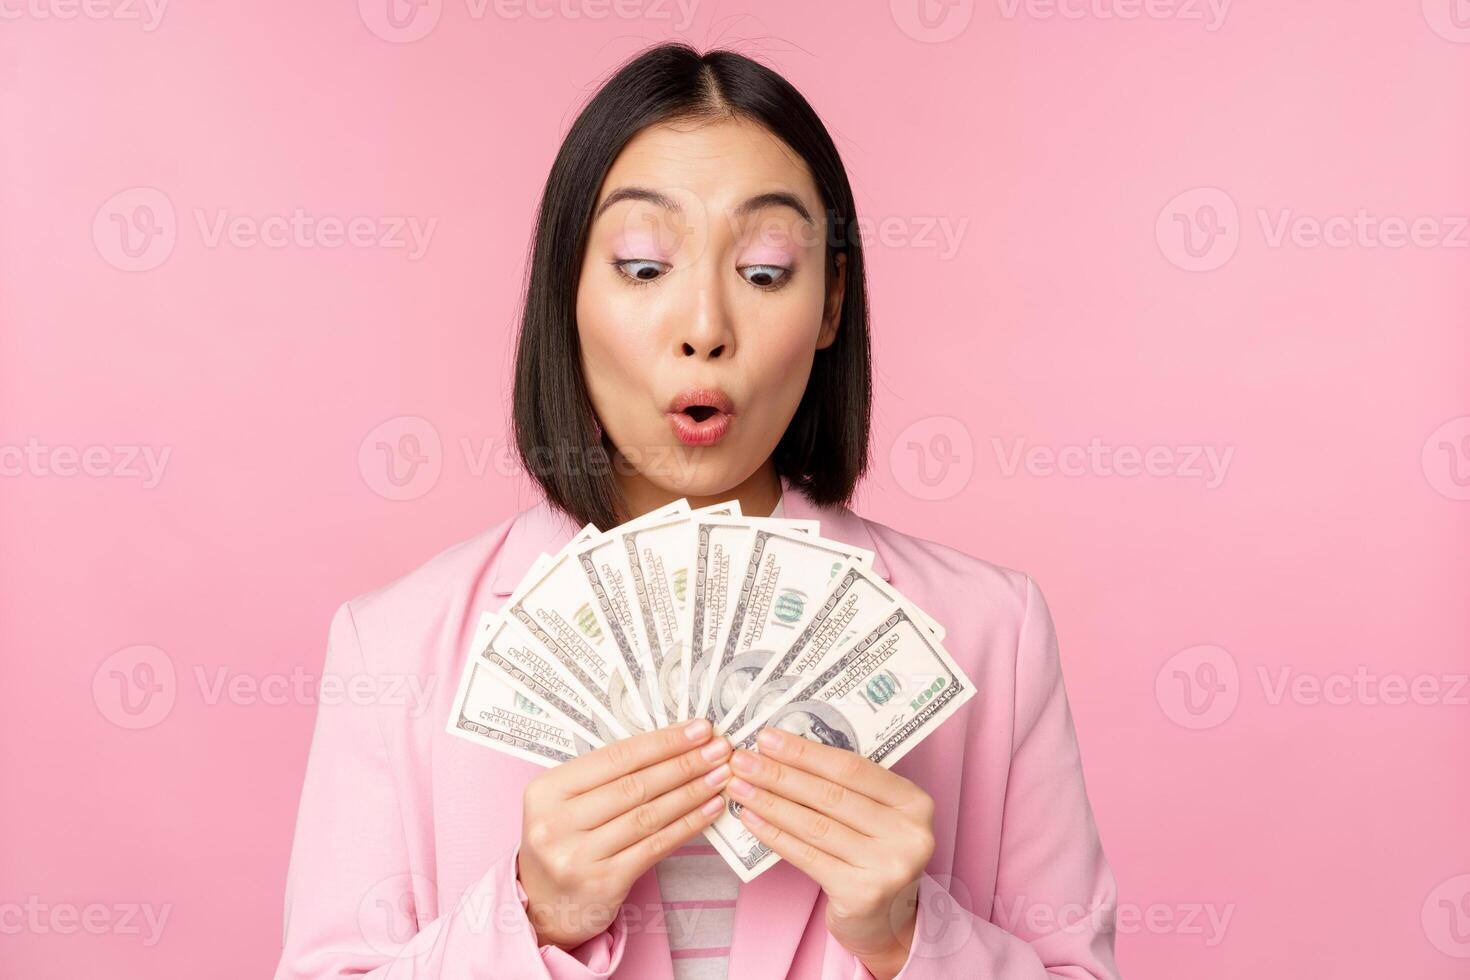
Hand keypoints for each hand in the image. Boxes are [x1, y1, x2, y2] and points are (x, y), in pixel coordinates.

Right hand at [517, 719, 732, 948]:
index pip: (615, 757)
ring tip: (721, 776)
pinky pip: (655, 847)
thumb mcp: (567, 801)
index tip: (699, 729)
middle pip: (634, 785)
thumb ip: (607, 775)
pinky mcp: (603, 883)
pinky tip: (710, 809)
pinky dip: (687, 825)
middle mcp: (556, 823)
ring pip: (648, 815)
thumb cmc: (565, 840)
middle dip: (684, 763)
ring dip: (691, 792)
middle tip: (720, 749)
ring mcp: (578, 857)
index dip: (662, 742)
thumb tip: (672, 743)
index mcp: (547, 790)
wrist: (544, 905)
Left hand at [728, 728, 934, 979]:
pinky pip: (807, 856)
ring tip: (738, 787)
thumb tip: (782, 751)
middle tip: (741, 760)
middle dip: (779, 774)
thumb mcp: (876, 815)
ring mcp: (888, 867)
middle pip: (830, 795)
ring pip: (815, 825)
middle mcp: (909, 834)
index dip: (806, 752)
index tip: (767, 738)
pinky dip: (774, 835)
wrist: (886, 920)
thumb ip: (846, 787)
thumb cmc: (873, 854)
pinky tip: (750, 819)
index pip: (852, 768)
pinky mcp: (862, 894)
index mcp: (915, 802)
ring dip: (769, 803)